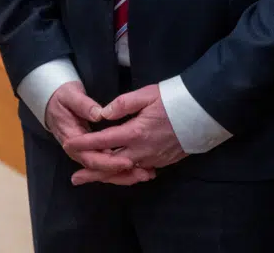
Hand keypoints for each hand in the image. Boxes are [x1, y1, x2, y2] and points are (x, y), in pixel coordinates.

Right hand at [45, 81, 147, 182]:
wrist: (54, 103)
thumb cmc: (63, 98)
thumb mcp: (70, 96)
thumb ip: (84, 105)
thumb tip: (99, 114)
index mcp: (71, 139)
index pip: (91, 157)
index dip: (109, 162)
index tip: (127, 162)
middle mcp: (78, 151)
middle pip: (100, 168)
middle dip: (121, 173)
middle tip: (143, 173)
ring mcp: (85, 153)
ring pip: (104, 170)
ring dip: (124, 175)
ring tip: (146, 175)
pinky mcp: (93, 151)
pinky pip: (106, 164)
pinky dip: (121, 169)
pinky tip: (139, 170)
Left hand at [63, 84, 184, 185]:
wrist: (203, 112)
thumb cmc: (174, 99)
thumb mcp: (146, 95)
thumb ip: (123, 104)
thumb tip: (103, 113)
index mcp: (135, 132)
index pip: (103, 140)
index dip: (85, 143)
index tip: (70, 145)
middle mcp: (142, 150)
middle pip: (111, 165)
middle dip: (91, 171)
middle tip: (75, 179)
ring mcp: (153, 158)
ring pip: (125, 171)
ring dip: (107, 176)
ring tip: (92, 179)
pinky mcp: (162, 161)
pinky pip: (140, 171)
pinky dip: (126, 174)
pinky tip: (119, 174)